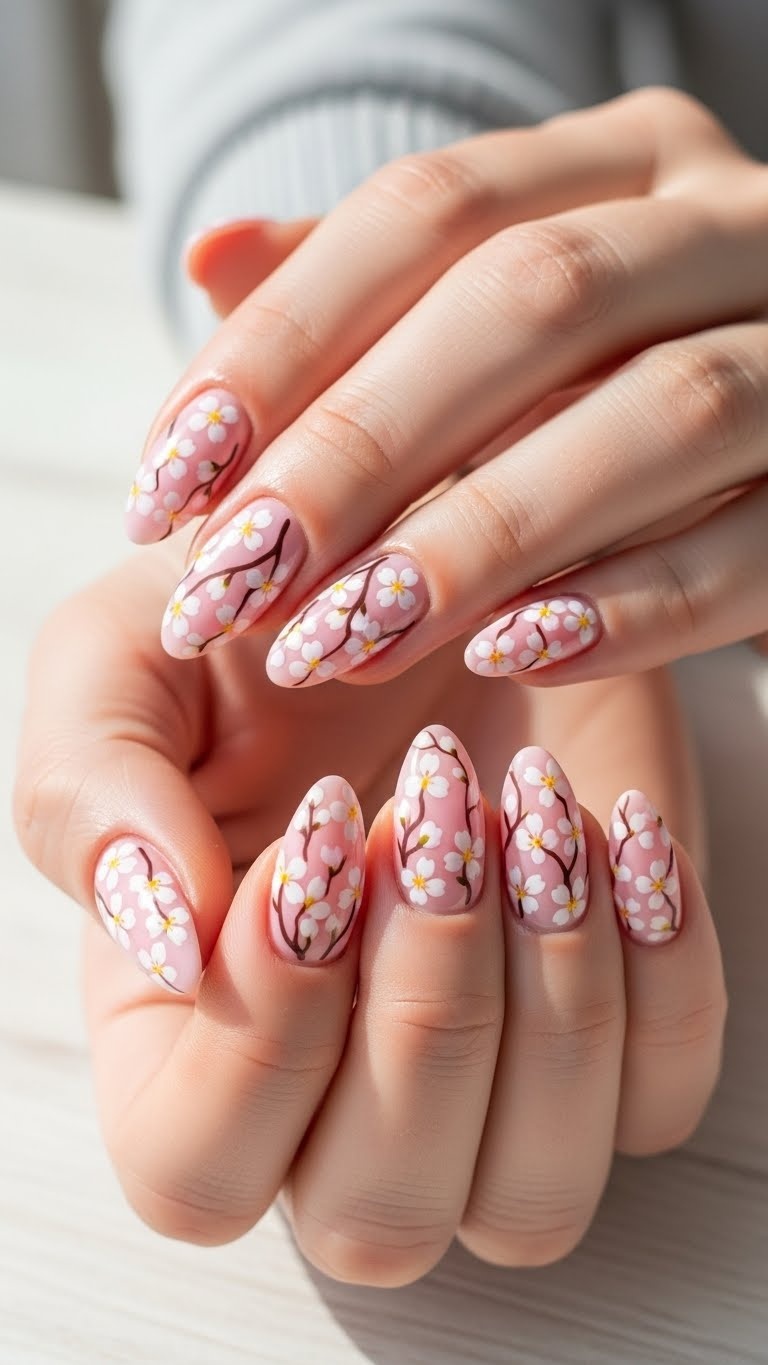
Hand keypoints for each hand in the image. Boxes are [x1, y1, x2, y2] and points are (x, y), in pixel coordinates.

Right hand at [14, 538, 723, 1281]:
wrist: (425, 580)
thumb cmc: (258, 641)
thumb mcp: (116, 665)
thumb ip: (85, 797)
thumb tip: (167, 939)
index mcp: (183, 1048)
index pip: (200, 1169)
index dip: (263, 1036)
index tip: (322, 837)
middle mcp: (335, 1105)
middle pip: (377, 1215)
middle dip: (422, 1013)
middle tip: (432, 813)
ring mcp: (487, 1091)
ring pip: (532, 1193)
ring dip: (546, 992)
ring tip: (527, 798)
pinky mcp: (616, 1039)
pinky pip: (661, 1094)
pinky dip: (661, 963)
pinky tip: (616, 822)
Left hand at [124, 86, 767, 688]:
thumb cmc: (617, 381)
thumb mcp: (499, 316)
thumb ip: (373, 291)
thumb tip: (211, 258)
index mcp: (623, 164)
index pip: (429, 212)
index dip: (284, 341)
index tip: (173, 475)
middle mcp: (727, 224)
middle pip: (532, 300)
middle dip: (365, 445)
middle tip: (243, 576)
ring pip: (655, 416)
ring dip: (483, 535)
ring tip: (348, 635)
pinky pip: (754, 543)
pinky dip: (633, 603)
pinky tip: (517, 653)